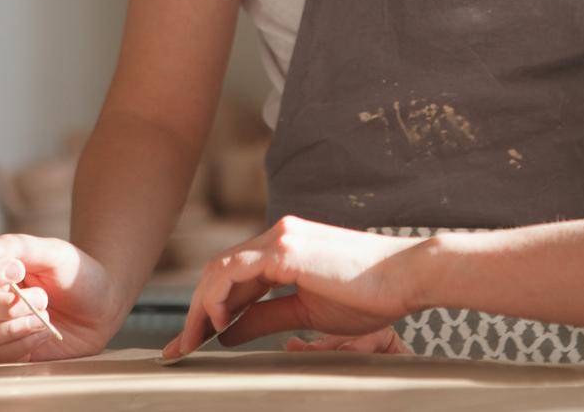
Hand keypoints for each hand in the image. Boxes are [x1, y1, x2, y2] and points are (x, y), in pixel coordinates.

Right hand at [0, 233, 123, 361]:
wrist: (102, 307)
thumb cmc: (76, 274)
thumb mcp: (53, 253)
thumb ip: (14, 246)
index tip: (18, 270)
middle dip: (8, 304)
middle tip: (43, 297)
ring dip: (15, 325)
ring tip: (45, 315)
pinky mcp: (5, 352)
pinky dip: (23, 343)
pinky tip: (44, 332)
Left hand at [162, 216, 425, 359]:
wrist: (405, 278)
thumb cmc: (366, 295)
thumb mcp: (305, 310)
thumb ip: (264, 316)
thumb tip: (227, 331)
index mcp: (284, 246)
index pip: (232, 275)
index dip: (207, 308)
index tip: (191, 343)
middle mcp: (277, 234)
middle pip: (219, 270)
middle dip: (195, 311)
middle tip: (179, 349)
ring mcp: (281, 237)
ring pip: (220, 267)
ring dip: (200, 305)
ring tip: (192, 341)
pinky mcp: (287, 248)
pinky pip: (235, 269)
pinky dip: (218, 295)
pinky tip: (217, 322)